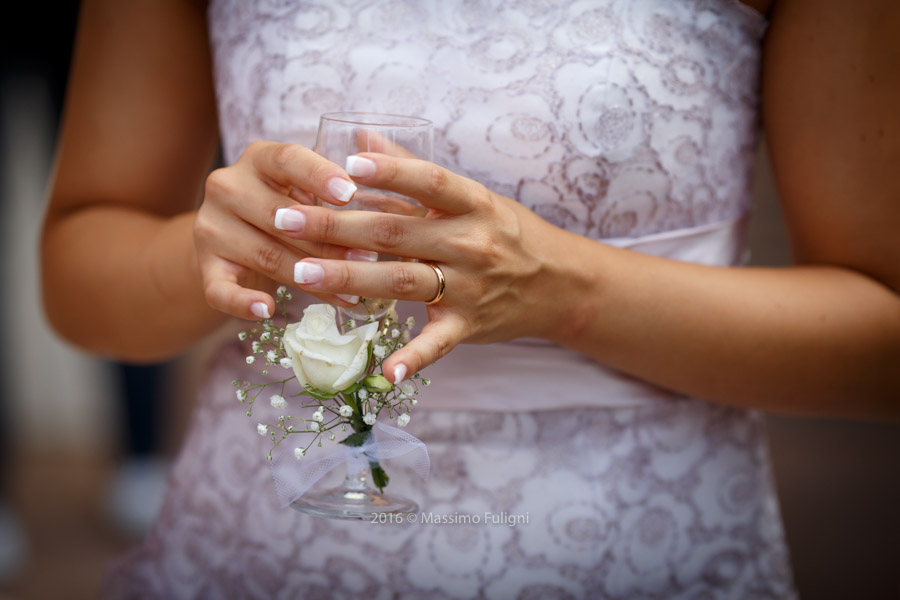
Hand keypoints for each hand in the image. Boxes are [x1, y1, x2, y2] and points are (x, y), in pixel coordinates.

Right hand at [193, 141, 375, 319]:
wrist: (233, 239)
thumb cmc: (290, 209)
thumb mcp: (309, 191)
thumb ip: (341, 188)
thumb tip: (396, 190)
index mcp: (259, 158)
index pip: (288, 159)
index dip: (319, 175)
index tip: (350, 194)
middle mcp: (228, 186)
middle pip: (280, 216)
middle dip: (328, 241)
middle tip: (369, 260)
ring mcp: (211, 227)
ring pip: (265, 255)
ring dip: (309, 278)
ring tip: (348, 294)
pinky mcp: (205, 266)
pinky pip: (220, 289)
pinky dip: (242, 303)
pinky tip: (267, 310)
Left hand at [280, 153, 587, 381]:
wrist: (557, 282)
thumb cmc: (504, 231)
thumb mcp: (470, 196)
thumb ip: (413, 169)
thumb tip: (361, 137)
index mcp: (472, 203)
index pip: (429, 181)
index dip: (389, 172)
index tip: (342, 166)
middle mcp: (470, 242)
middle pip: (396, 231)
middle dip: (336, 225)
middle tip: (284, 219)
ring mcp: (470, 287)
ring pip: (402, 281)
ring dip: (349, 277)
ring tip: (300, 272)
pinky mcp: (469, 325)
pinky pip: (437, 344)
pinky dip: (412, 358)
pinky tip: (383, 373)